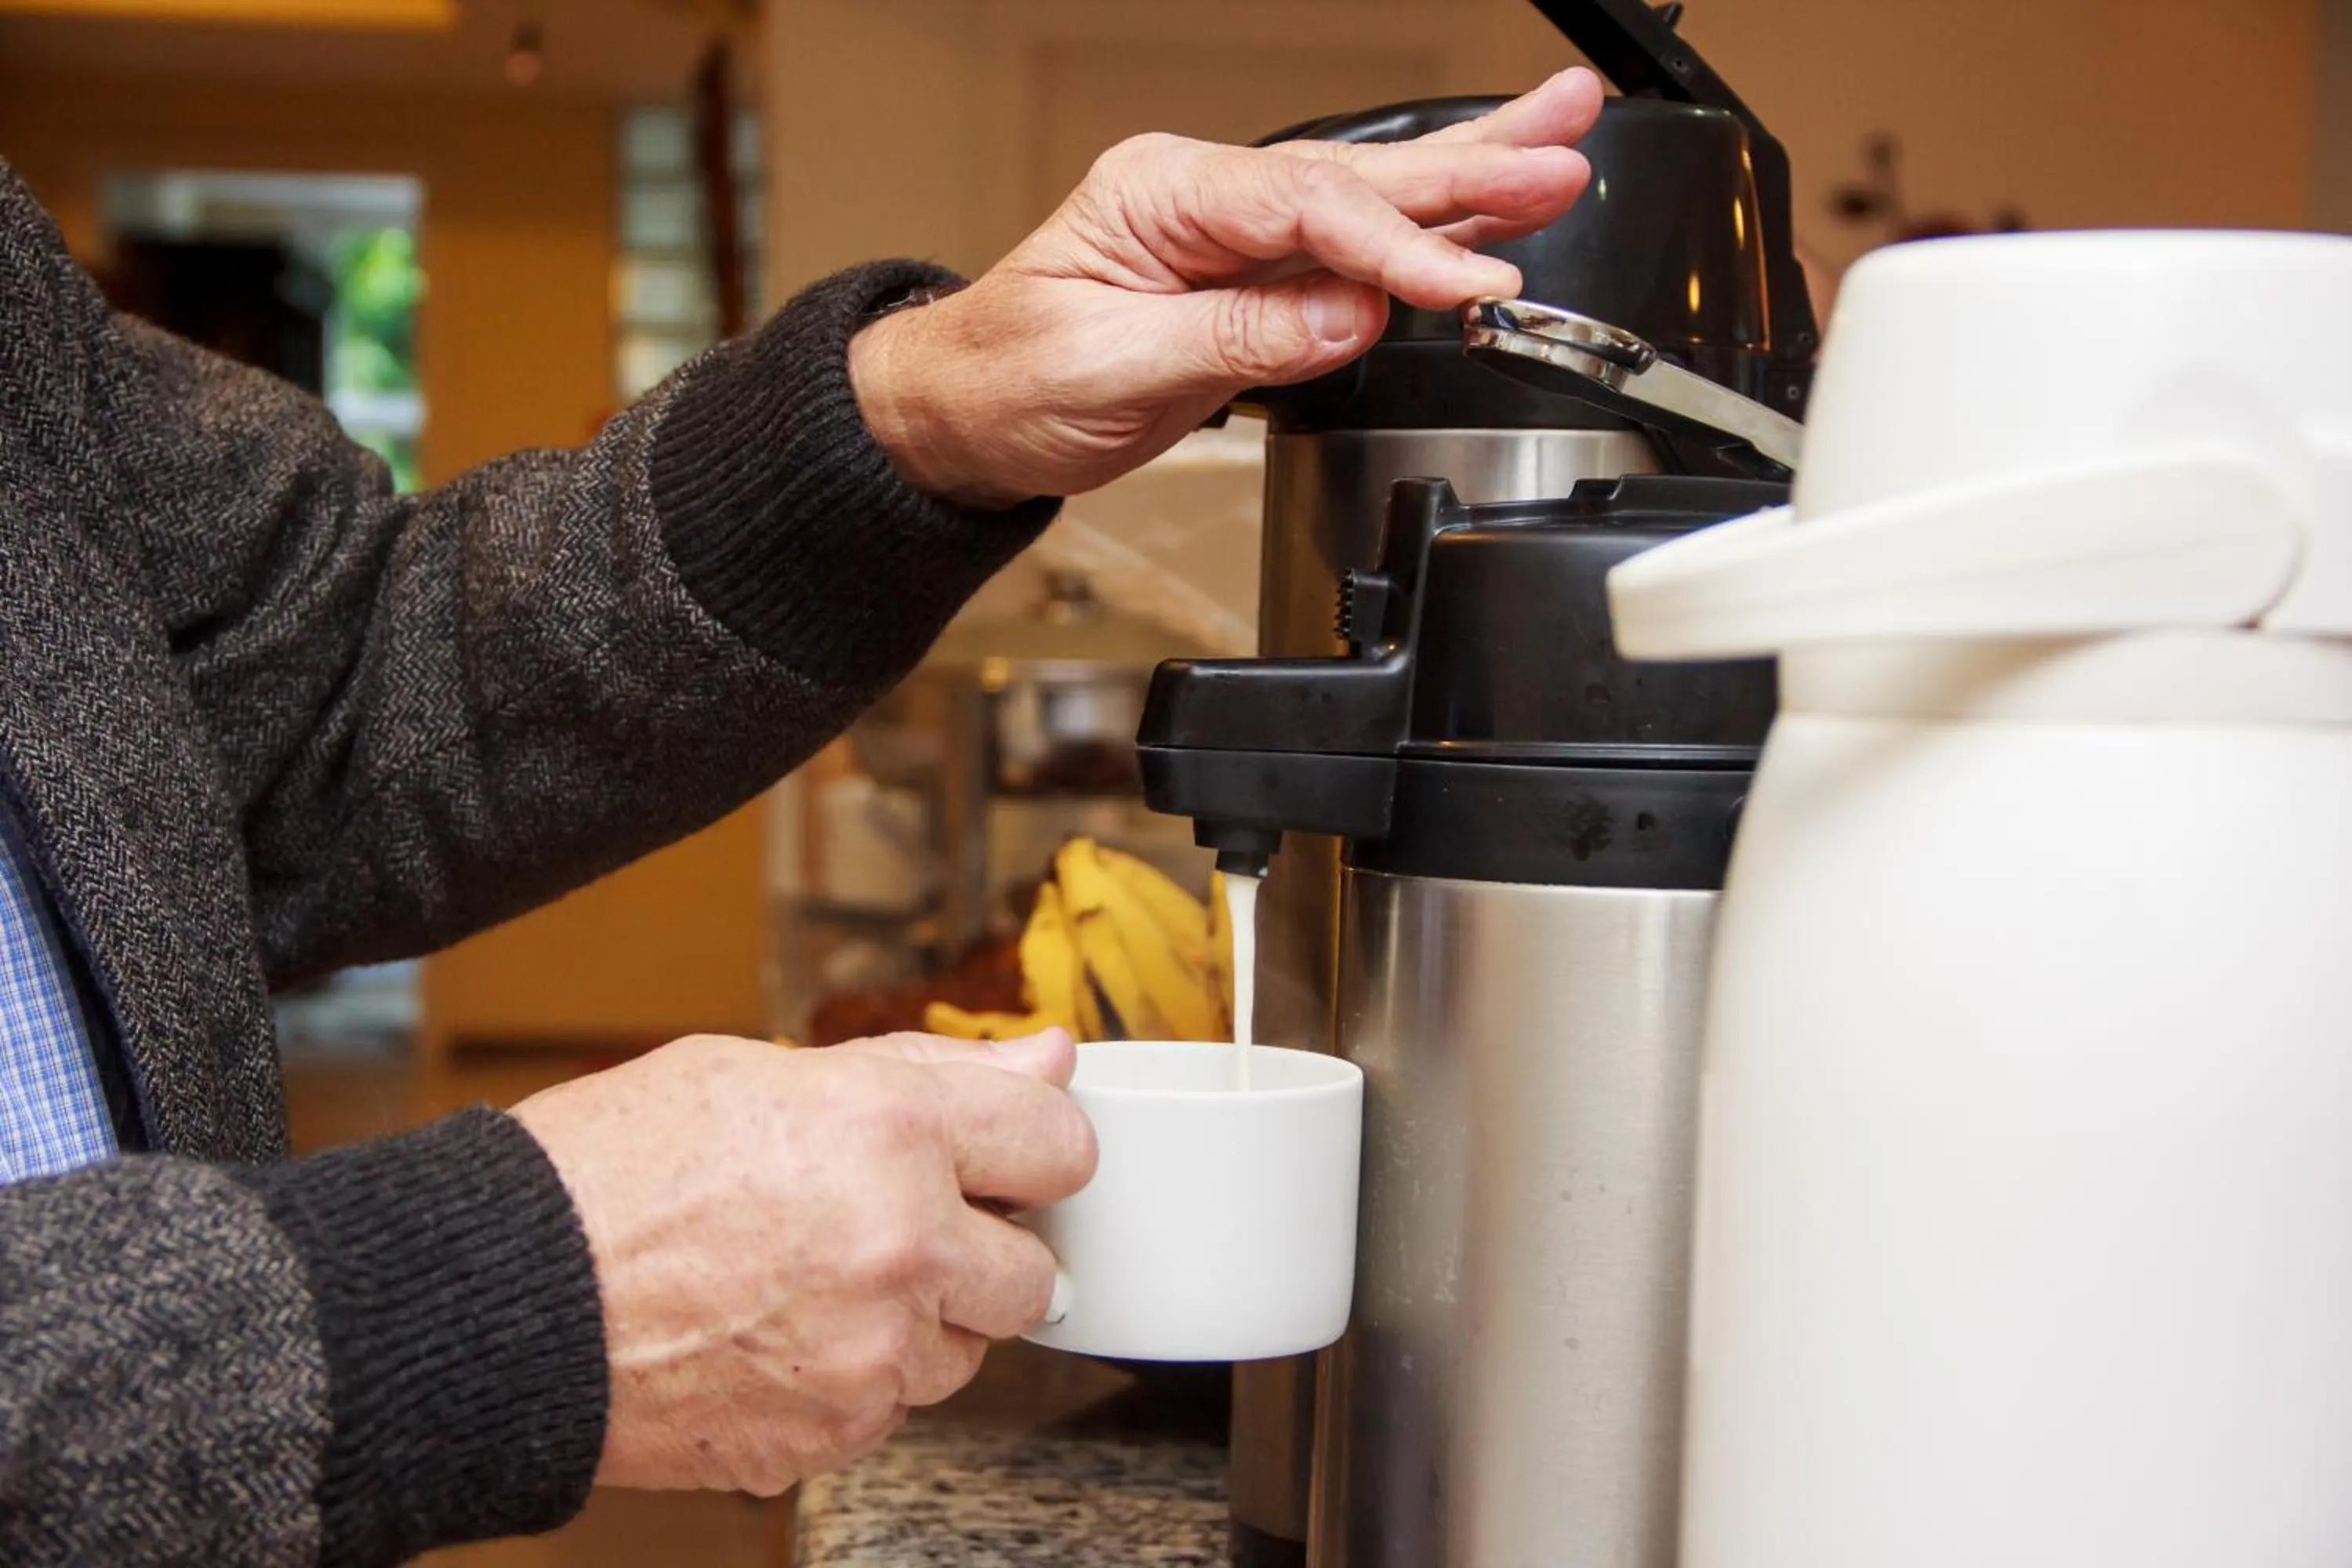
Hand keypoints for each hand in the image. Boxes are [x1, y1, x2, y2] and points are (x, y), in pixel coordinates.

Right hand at [510, 1027, 1094, 1494]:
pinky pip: (893, 1406)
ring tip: (811, 1279)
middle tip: (902, 1227)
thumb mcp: (764, 1075)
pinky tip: (778, 1334)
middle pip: (1036, 1272)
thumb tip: (1044, 1060)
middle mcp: (900, 1244)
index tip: (1012, 1157)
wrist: (502, 1303)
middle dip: (985, 1250)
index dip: (1035, 1147)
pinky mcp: (832, 1432)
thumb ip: (925, 1073)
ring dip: (919, 1321)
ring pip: (965, 1350)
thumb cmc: (610, 1171)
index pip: (1061, 1143)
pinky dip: (856, 1378)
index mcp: (889, 1131)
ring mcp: (869, 1352)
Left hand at [851, 67, 1603, 506]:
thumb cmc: (1004, 382)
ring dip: (1471, 178)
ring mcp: (1231, 235)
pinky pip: (1352, 251)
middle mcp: (1204, 199)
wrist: (958, 416)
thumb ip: (1234, 340)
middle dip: (1469, 169)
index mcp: (1161, 194)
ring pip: (1369, 200)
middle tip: (1565, 152)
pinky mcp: (1250, 281)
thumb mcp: (1106, 369)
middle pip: (1357, 178)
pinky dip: (1428, 236)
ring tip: (1562, 144)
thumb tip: (1347, 315)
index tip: (1469, 285)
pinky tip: (1490, 215)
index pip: (1304, 208)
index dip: (1396, 246)